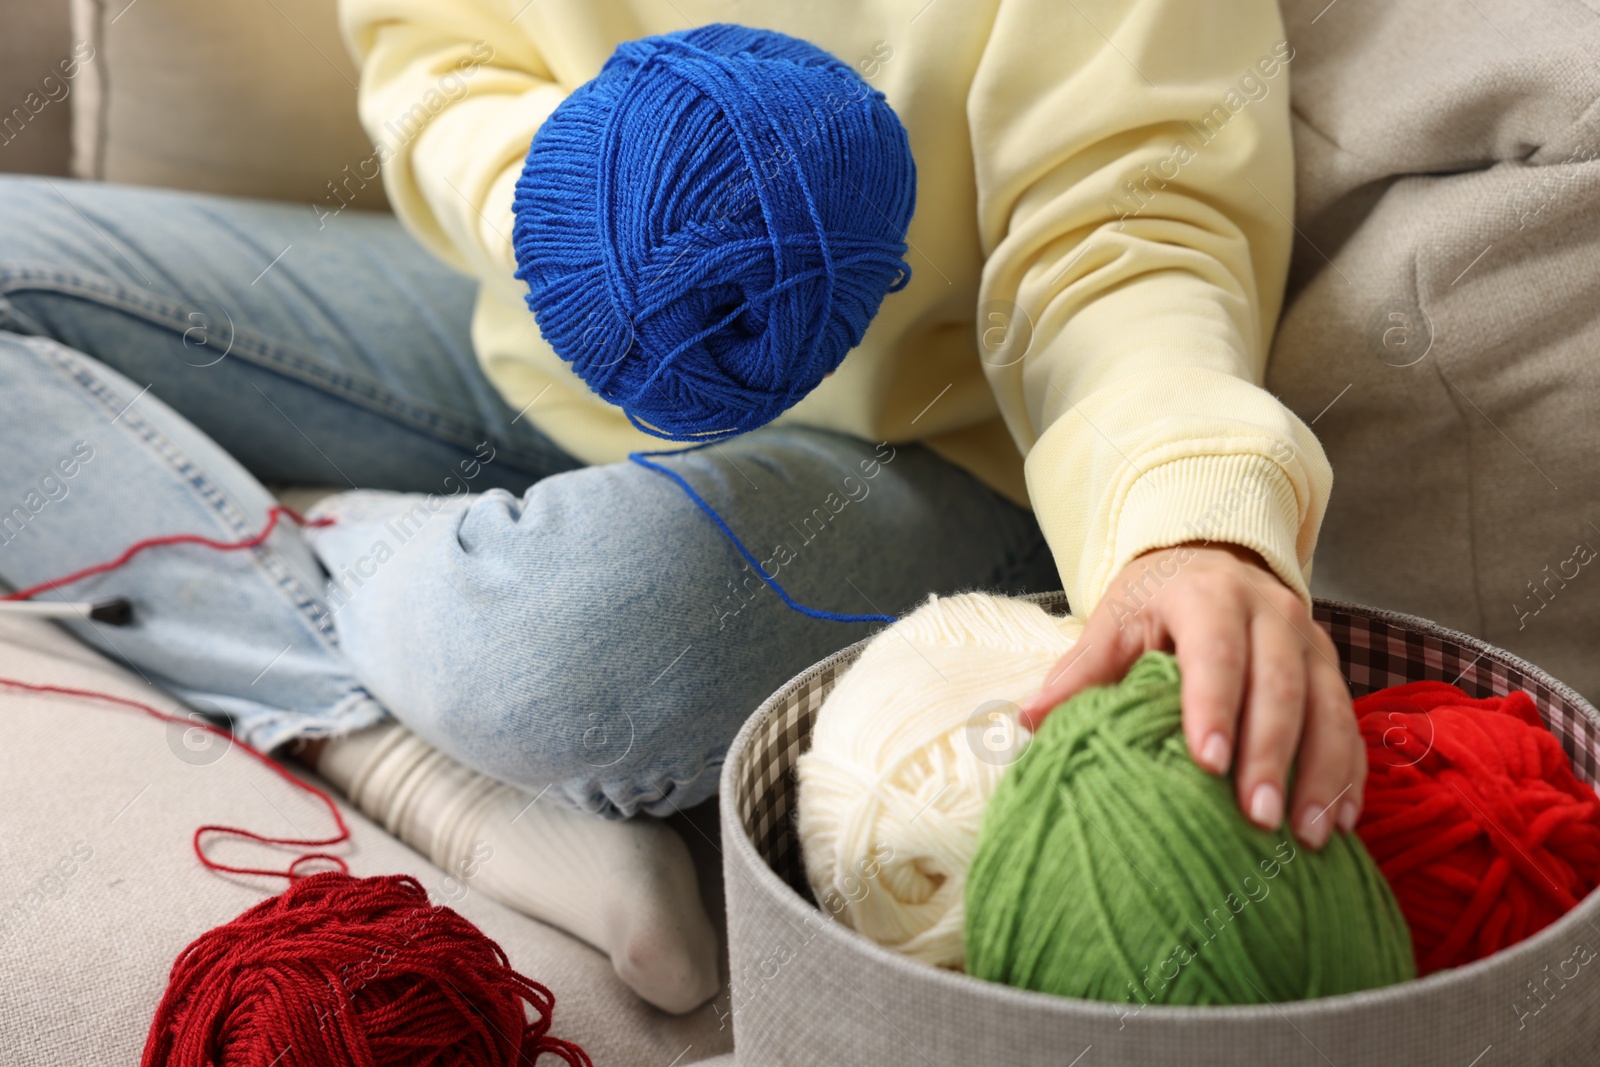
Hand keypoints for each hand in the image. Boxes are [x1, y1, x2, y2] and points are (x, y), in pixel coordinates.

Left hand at [1018, 542, 1363, 848]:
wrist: (1211, 558)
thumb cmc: (1154, 601)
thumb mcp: (1114, 619)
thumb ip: (1081, 670)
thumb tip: (1029, 720)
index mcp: (1209, 595)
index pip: (1216, 651)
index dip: (1215, 706)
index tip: (1208, 765)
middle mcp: (1271, 613)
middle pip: (1281, 685)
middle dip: (1271, 754)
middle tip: (1257, 819)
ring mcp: (1311, 642)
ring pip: (1329, 708)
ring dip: (1321, 775)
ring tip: (1307, 836)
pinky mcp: (1333, 672)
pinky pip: (1351, 726)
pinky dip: (1349, 775)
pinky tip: (1340, 824)